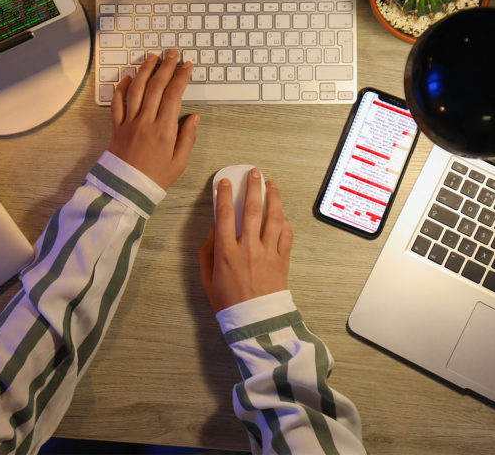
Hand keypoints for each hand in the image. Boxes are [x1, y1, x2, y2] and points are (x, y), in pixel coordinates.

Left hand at [108, 50, 198, 189]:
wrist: (126, 190)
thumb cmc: (155, 178)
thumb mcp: (179, 162)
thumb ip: (188, 137)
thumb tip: (194, 117)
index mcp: (164, 130)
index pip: (174, 95)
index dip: (181, 77)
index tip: (187, 66)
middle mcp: (146, 122)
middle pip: (156, 87)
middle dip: (165, 67)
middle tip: (172, 54)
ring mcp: (129, 123)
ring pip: (136, 89)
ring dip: (145, 71)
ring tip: (152, 58)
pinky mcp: (117, 127)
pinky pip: (117, 103)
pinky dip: (121, 88)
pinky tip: (126, 77)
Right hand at [199, 169, 292, 312]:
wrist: (254, 322)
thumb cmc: (228, 301)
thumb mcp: (207, 278)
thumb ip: (207, 252)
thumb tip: (213, 230)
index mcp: (227, 252)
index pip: (225, 214)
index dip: (225, 195)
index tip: (225, 182)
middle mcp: (248, 248)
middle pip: (253, 209)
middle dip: (253, 187)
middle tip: (254, 173)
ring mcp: (268, 253)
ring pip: (274, 217)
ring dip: (274, 198)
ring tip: (272, 184)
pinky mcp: (282, 260)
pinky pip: (286, 235)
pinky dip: (285, 222)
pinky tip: (282, 214)